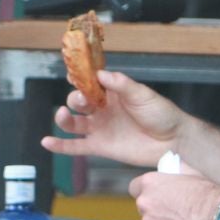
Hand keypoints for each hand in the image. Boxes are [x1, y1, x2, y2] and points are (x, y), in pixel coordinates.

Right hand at [42, 70, 184, 168]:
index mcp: (111, 93)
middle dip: (75, 98)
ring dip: (64, 118)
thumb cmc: (161, 114)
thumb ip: (121, 84)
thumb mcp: (142, 94)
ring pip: (74, 123)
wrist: (172, 141)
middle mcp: (102, 109)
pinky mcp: (100, 147)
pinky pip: (76, 146)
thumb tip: (101, 74)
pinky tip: (47, 142)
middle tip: (82, 100)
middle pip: (78, 101)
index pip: (89, 82)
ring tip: (63, 115)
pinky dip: (60, 145)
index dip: (79, 77)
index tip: (72, 72)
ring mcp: (99, 128)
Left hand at [130, 172, 219, 219]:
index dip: (145, 193)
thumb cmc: (208, 193)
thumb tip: (176, 164)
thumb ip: (178, 168)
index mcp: (149, 183)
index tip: (155, 198)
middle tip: (173, 214)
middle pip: (144, 208)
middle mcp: (144, 203)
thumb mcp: (191, 173)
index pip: (135, 188)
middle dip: (155, 211)